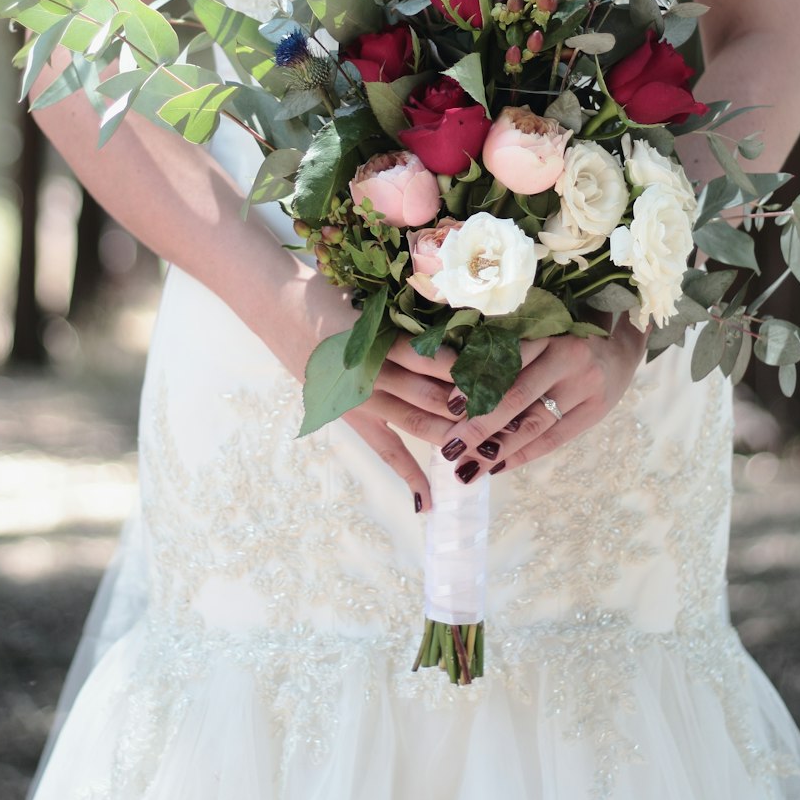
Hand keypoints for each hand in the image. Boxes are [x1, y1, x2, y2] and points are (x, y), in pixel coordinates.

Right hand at [275, 266, 549, 512]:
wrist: (283, 311)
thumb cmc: (339, 298)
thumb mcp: (382, 303)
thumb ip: (420, 322)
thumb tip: (471, 336)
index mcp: (384, 340)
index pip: (440, 361)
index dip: (476, 372)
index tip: (513, 376)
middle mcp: (375, 374)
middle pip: (436, 397)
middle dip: (477, 409)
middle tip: (515, 416)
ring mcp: (362, 400)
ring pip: (419, 424)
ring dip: (454, 437)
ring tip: (489, 449)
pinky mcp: (352, 417)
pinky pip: (385, 451)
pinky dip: (408, 474)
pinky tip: (428, 501)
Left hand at [434, 316, 647, 485]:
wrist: (621, 345)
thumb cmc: (567, 338)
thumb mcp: (540, 331)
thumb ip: (509, 349)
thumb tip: (459, 383)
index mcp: (547, 333)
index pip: (506, 361)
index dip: (477, 384)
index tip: (449, 406)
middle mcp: (567, 358)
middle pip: (517, 397)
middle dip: (480, 426)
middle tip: (450, 447)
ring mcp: (585, 386)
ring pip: (535, 424)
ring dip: (498, 450)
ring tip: (468, 467)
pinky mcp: (595, 411)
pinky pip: (555, 439)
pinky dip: (524, 455)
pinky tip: (498, 468)